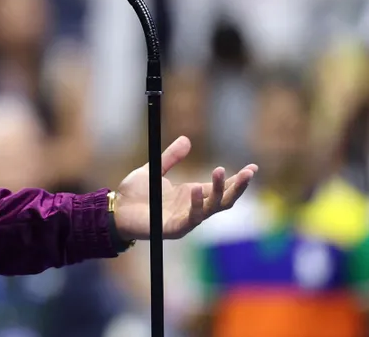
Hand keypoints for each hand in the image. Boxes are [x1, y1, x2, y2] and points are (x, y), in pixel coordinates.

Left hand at [112, 136, 255, 240]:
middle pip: (224, 200)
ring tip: (220, 171)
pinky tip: (197, 189)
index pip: (221, 188)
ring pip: (211, 208)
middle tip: (249, 172)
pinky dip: (196, 204)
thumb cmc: (134, 194)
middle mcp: (193, 208)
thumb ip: (171, 157)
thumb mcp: (154, 169)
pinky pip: (191, 218)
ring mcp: (185, 219)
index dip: (237, 179)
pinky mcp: (174, 229)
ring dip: (219, 191)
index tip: (253, 167)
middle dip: (238, 187)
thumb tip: (187, 139)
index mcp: (192, 195)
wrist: (115, 210)